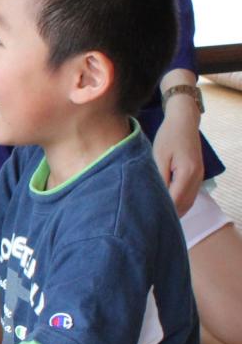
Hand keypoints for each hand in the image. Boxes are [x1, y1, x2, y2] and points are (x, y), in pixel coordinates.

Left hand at [152, 98, 203, 215]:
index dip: (160, 211)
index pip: (174, 200)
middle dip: (167, 215)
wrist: (183, 122)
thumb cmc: (168, 137)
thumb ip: (158, 178)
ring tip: (153, 217)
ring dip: (173, 211)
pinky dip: (178, 204)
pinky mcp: (197, 176)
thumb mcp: (158, 156)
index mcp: (187, 172)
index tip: (144, 218)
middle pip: (183, 205)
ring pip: (187, 203)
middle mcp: (197, 177)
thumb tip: (154, 198)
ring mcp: (199, 178)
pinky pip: (189, 197)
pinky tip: (165, 207)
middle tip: (146, 222)